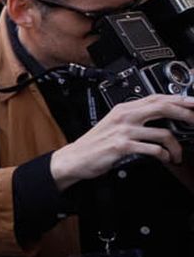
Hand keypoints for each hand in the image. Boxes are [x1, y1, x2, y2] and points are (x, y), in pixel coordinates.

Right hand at [50, 94, 193, 188]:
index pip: (156, 97)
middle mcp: (124, 116)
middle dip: (185, 113)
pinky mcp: (122, 146)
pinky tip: (164, 159)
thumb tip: (162, 119)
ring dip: (176, 147)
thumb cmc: (96, 144)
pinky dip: (164, 155)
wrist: (75, 158)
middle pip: (162, 107)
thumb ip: (136, 118)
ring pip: (163, 133)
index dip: (178, 99)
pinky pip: (153, 149)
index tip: (193, 103)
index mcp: (123, 108)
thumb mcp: (115, 124)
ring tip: (177, 155)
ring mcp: (123, 131)